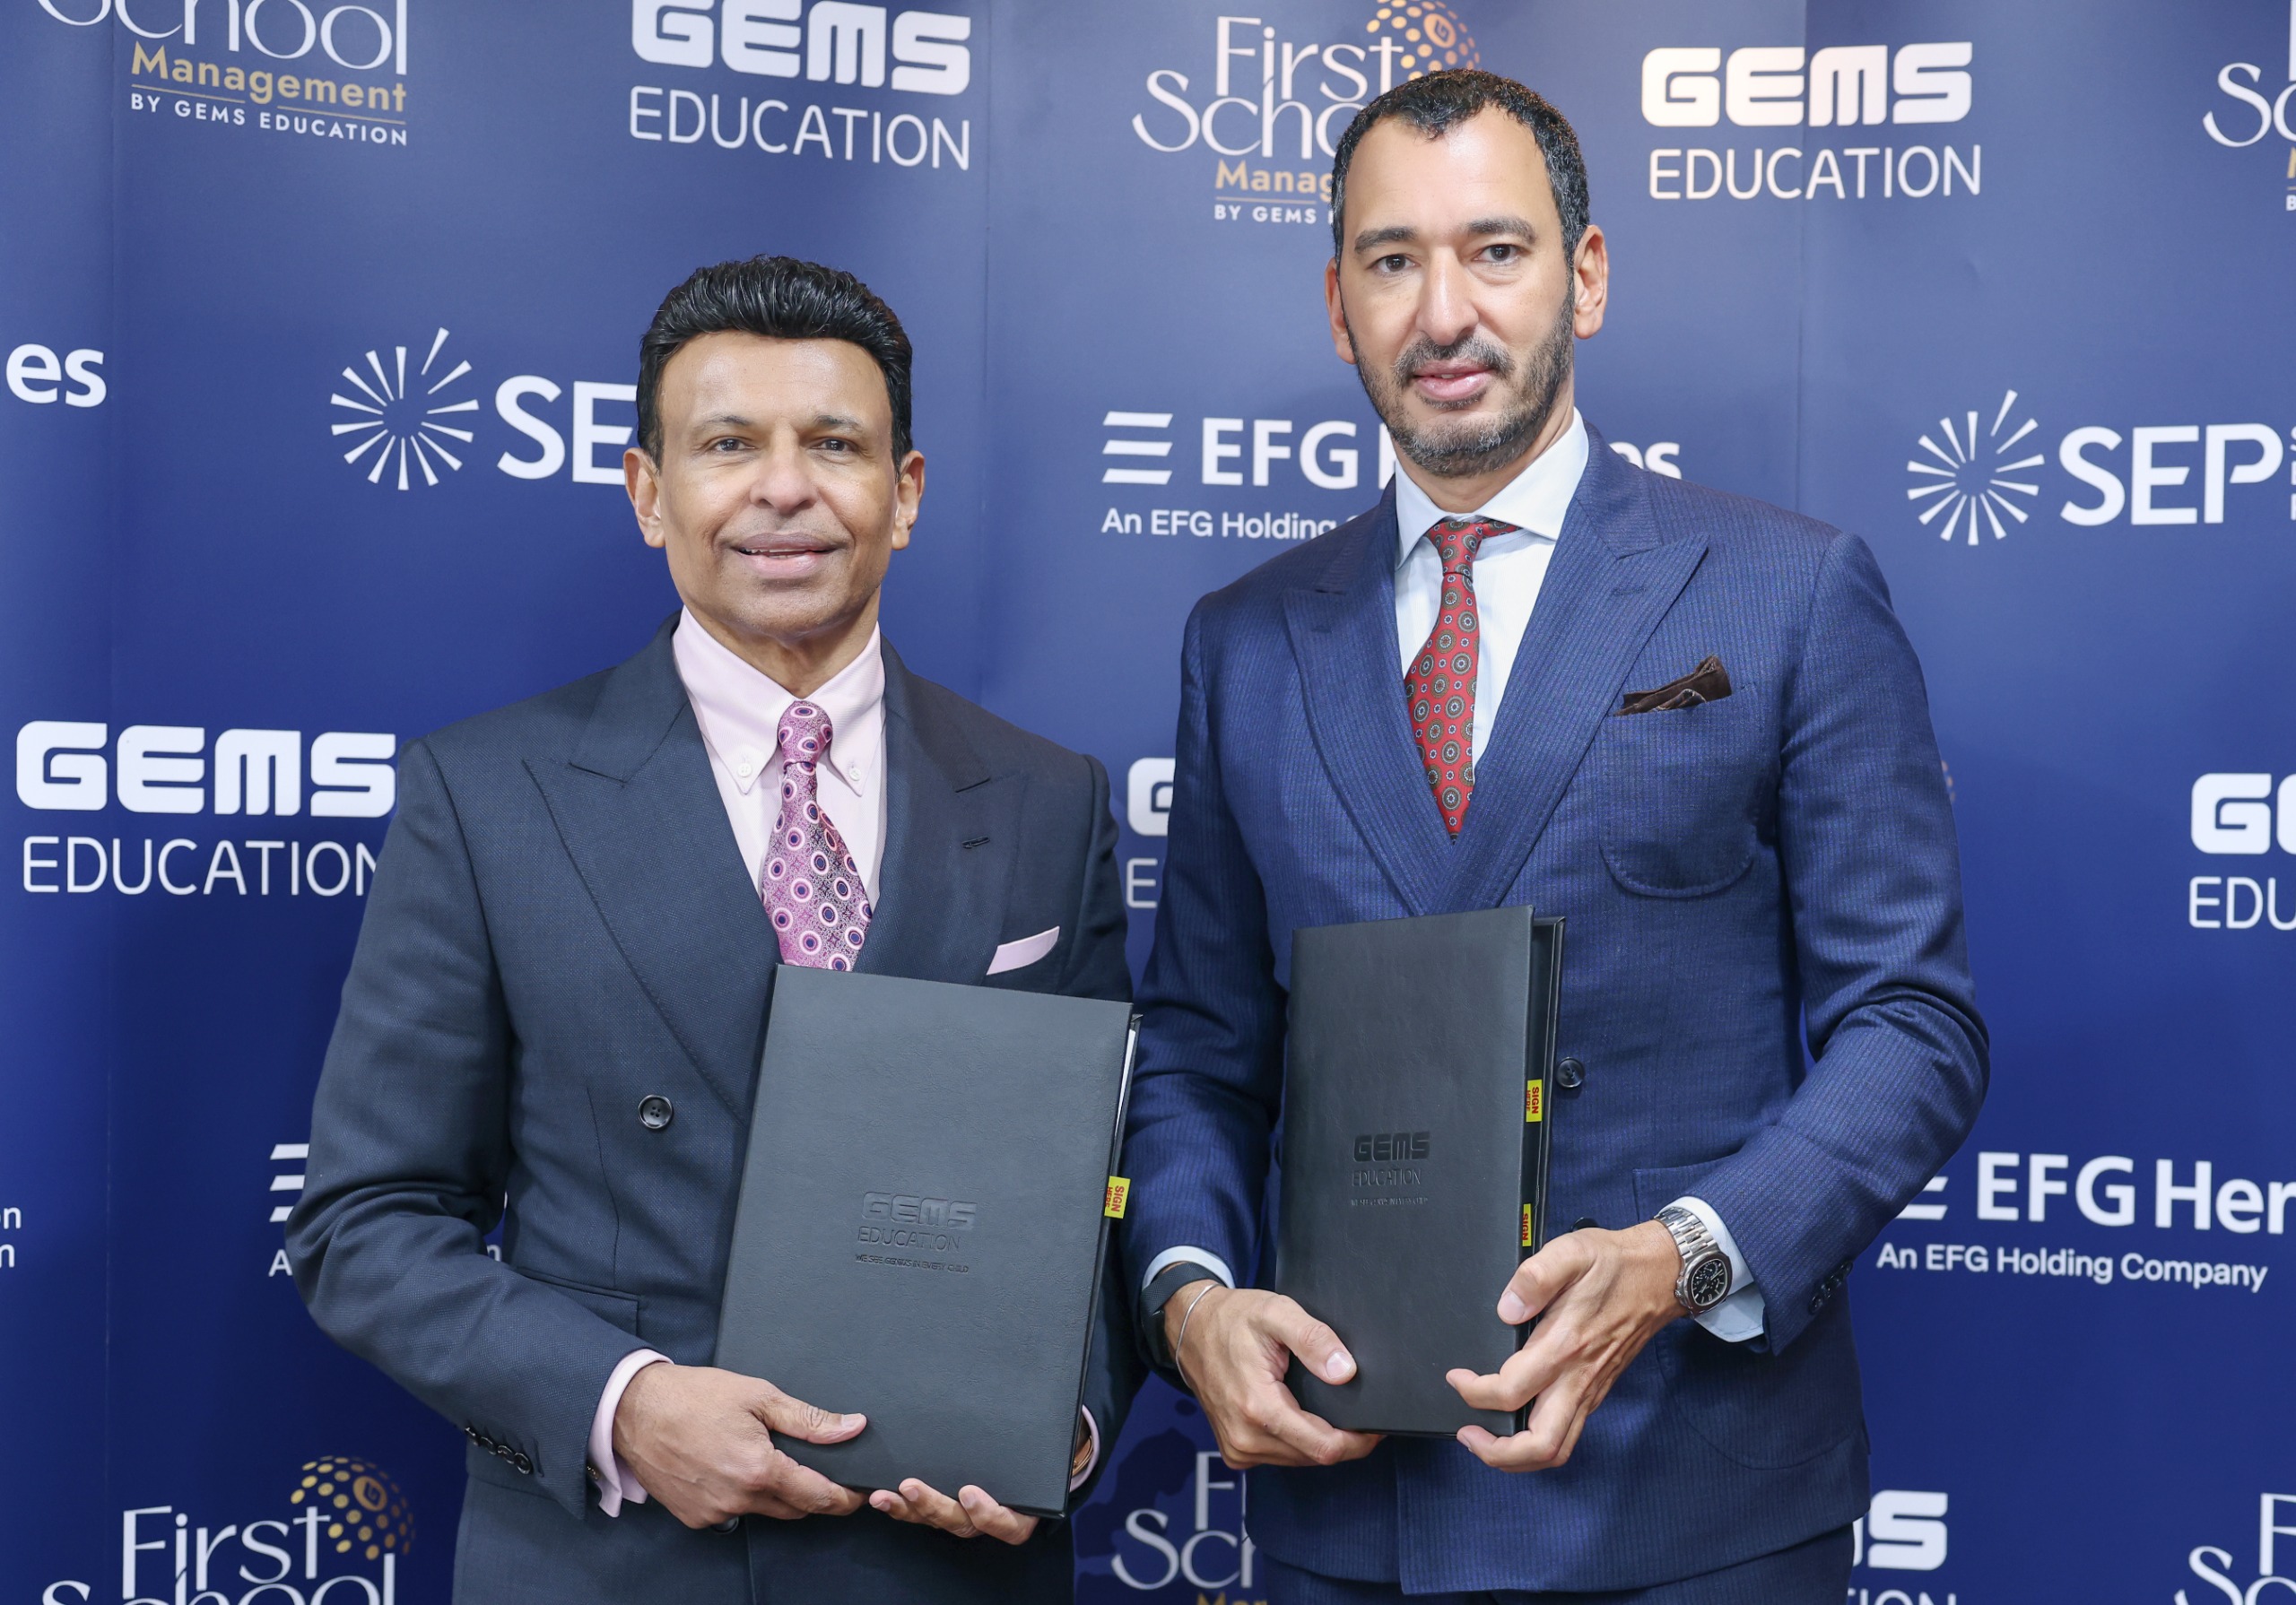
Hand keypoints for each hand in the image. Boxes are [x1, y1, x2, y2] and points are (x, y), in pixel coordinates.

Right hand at [611, 1363, 866, 1527]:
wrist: (634, 1410)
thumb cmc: (696, 1396)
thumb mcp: (759, 1396)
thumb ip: (809, 1420)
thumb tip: (853, 1428)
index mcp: (759, 1470)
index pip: (817, 1497)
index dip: (844, 1499)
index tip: (860, 1494)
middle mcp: (737, 1500)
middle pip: (795, 1508)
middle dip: (813, 1493)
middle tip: (820, 1468)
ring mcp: (714, 1512)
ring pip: (765, 1512)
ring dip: (777, 1494)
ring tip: (769, 1458)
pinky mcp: (694, 1518)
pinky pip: (734, 1513)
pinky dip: (744, 1496)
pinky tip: (735, 1467)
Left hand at [866, 1410, 1095, 1542]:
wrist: (1023, 1440)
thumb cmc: (1034, 1436)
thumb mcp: (1037, 1432)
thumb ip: (1035, 1422)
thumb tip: (1047, 1389)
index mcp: (1022, 1507)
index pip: (1009, 1523)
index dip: (989, 1513)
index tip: (969, 1491)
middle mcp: (989, 1516)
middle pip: (962, 1523)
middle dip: (934, 1506)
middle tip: (910, 1486)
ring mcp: (962, 1513)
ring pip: (936, 1520)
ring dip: (908, 1509)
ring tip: (882, 1495)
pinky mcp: (940, 1506)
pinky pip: (919, 1514)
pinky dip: (898, 1505)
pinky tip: (877, 1493)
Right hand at [1164, 1282, 1382, 1469]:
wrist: (1189, 1328)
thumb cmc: (1232, 1318)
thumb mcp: (1276, 1312)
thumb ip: (1314, 1339)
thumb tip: (1345, 1372)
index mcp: (1258, 1408)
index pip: (1324, 1448)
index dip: (1358, 1441)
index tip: (1375, 1425)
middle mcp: (1245, 1438)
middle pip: (1315, 1457)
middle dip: (1342, 1439)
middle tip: (1357, 1411)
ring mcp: (1238, 1448)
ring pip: (1300, 1459)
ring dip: (1319, 1440)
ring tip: (1328, 1409)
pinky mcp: (1235, 1451)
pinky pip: (1281, 1456)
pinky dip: (1298, 1441)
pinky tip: (1300, 1415)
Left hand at [1446, 1221, 1683, 1470]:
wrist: (1659, 1276)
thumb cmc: (1612, 1264)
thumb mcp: (1571, 1252)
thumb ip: (1535, 1278)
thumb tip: (1506, 1310)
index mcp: (1565, 1346)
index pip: (1511, 1391)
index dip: (1474, 1392)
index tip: (1456, 1378)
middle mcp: (1578, 1378)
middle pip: (1539, 1445)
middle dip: (1497, 1453)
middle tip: (1467, 1434)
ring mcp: (1589, 1391)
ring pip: (1556, 1450)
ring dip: (1517, 1458)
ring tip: (1486, 1442)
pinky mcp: (1595, 1393)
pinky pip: (1567, 1437)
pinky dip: (1537, 1446)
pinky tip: (1516, 1427)